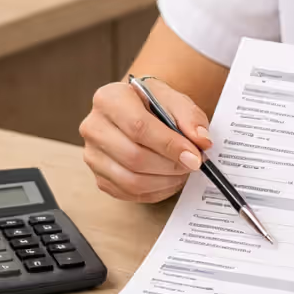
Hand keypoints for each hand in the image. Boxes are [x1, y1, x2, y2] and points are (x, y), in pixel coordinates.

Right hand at [80, 78, 212, 202]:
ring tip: (181, 172)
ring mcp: (93, 155)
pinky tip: (168, 179)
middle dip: (170, 166)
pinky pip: (129, 194)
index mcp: (109, 99)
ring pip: (131, 180)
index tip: (194, 156)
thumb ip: (190, 117)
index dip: (169, 145)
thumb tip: (201, 142)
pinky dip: (155, 191)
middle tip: (192, 164)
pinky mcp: (99, 177)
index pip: (139, 127)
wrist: (137, 111)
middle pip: (134, 157)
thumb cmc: (153, 104)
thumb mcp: (174, 99)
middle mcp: (94, 127)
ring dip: (164, 181)